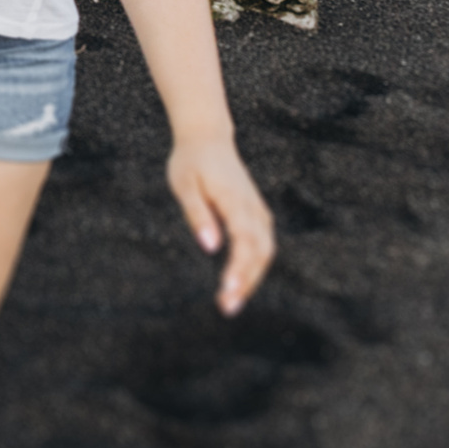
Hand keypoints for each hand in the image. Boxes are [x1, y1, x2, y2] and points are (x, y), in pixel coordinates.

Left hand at [167, 133, 274, 315]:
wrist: (208, 139)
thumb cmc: (190, 162)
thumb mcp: (184, 184)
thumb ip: (197, 214)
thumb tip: (209, 247)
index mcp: (236, 202)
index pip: (245, 243)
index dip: (239, 270)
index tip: (228, 292)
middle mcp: (254, 210)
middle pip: (260, 254)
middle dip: (246, 283)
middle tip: (226, 308)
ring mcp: (258, 213)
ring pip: (264, 253)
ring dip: (251, 279)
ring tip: (230, 301)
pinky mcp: (256, 215)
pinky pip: (261, 246)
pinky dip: (253, 266)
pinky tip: (237, 283)